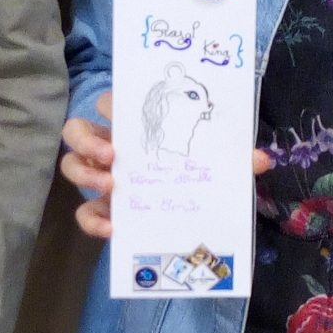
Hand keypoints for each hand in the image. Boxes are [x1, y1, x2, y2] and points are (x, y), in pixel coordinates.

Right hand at [60, 90, 270, 239]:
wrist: (195, 222)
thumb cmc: (200, 175)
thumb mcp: (219, 165)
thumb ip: (235, 158)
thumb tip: (261, 159)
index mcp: (137, 128)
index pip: (112, 103)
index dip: (109, 104)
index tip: (120, 115)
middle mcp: (112, 149)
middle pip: (78, 130)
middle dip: (86, 140)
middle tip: (111, 156)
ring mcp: (103, 179)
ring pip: (71, 166)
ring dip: (83, 173)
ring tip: (110, 187)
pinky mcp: (102, 211)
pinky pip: (84, 213)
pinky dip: (91, 221)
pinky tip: (111, 229)